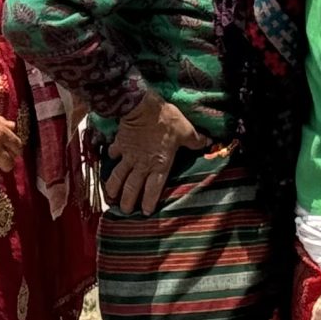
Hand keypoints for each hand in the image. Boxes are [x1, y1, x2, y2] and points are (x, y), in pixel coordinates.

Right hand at [104, 94, 208, 214]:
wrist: (141, 106)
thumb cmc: (166, 120)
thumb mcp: (186, 131)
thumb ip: (196, 140)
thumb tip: (210, 143)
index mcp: (159, 164)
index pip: (153, 189)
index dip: (149, 202)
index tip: (145, 213)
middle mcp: (142, 164)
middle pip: (132, 187)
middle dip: (127, 201)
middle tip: (124, 211)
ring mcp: (129, 155)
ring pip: (119, 176)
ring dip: (114, 187)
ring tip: (110, 196)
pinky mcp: (120, 144)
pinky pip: (114, 154)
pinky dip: (112, 159)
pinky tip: (111, 161)